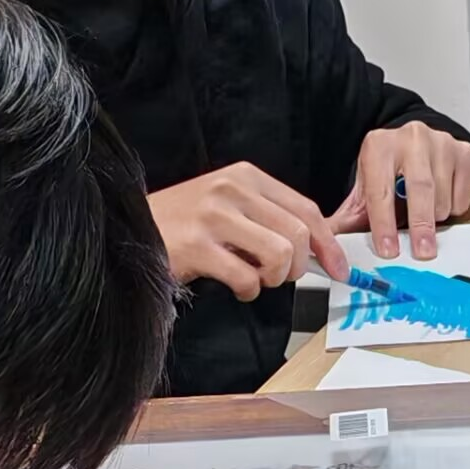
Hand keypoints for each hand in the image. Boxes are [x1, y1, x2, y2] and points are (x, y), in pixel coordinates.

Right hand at [149, 163, 347, 298]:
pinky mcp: (197, 246)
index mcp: (245, 177)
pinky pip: (248, 278)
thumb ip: (269, 218)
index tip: (340, 268)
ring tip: (255, 278)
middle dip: (300, 265)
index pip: (306, 209)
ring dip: (275, 278)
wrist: (129, 228)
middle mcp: (231, 190)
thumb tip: (317, 248)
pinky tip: (236, 286)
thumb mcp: (230, 206)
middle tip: (282, 276)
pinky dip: (249, 291)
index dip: (329, 243)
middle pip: (300, 233)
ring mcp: (213, 216)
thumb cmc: (184, 224)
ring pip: (281, 254)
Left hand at [328, 123, 469, 258]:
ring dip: (436, 218)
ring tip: (426, 217)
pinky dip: (455, 207)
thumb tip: (324, 246)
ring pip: (443, 195)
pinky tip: (443, 200)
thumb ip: (347, 221)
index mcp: (378, 146)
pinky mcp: (466, 152)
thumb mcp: (364, 194)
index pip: (381, 190)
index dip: (384, 224)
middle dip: (420, 225)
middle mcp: (411, 137)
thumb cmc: (389, 176)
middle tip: (422, 252)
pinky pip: (464, 194)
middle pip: (420, 189)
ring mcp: (441, 142)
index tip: (388, 251)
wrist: (416, 148)